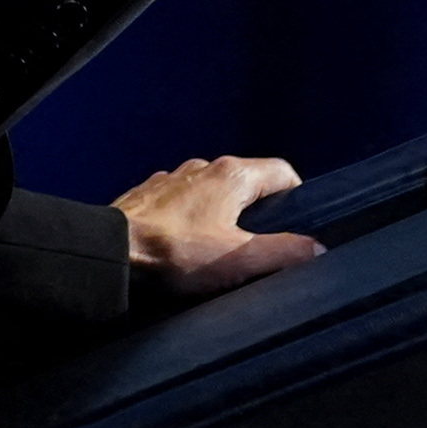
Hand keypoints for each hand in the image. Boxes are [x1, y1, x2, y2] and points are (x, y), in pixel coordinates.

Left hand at [114, 155, 320, 298]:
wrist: (111, 252)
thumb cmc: (174, 253)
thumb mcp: (238, 260)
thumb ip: (282, 252)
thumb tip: (315, 247)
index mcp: (231, 175)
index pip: (281, 173)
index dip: (296, 198)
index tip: (297, 225)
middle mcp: (202, 167)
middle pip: (246, 182)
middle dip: (258, 211)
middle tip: (261, 245)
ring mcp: (172, 178)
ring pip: (211, 191)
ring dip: (222, 214)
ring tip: (221, 249)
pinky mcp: (148, 195)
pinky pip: (181, 202)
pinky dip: (191, 219)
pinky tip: (185, 245)